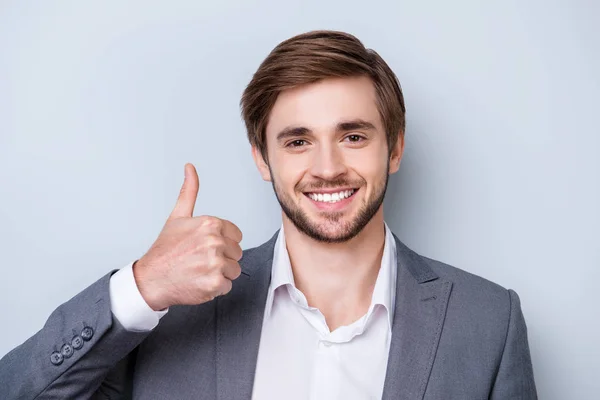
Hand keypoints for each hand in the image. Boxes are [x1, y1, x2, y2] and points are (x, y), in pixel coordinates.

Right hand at [132, 163, 242, 310]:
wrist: (151, 279)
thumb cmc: (165, 250)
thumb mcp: (177, 217)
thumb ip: (189, 192)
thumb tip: (190, 167)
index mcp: (210, 224)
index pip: (236, 235)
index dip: (222, 242)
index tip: (203, 247)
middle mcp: (215, 242)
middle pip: (237, 253)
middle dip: (222, 258)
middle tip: (199, 260)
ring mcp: (215, 263)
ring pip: (234, 269)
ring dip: (220, 273)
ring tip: (199, 270)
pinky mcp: (215, 283)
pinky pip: (228, 285)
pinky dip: (215, 287)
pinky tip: (199, 281)